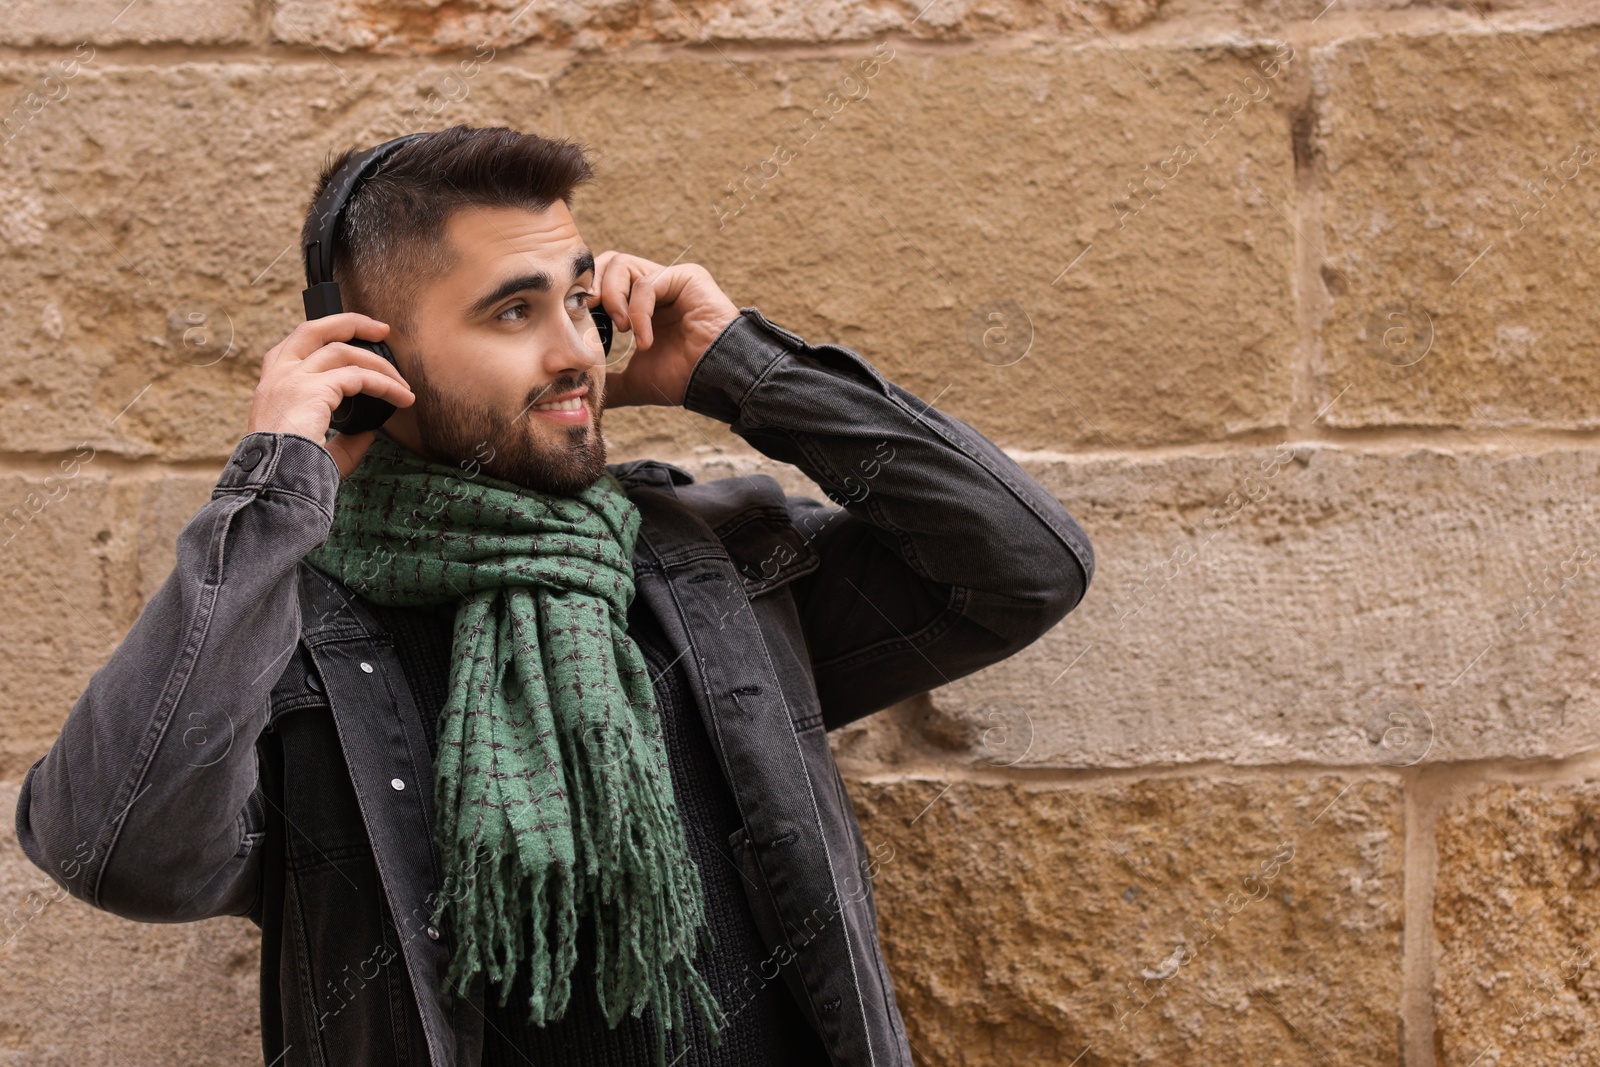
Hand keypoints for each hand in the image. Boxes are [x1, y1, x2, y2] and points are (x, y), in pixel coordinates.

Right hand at [246, 313, 414, 477]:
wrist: (273, 482)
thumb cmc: (289, 472)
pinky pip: (359, 377)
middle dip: (350, 323)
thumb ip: (343, 440)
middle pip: (313, 329)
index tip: (351, 339)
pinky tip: (402, 398)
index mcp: (271, 387)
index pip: (294, 346)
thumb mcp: (316, 450)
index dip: (324, 336)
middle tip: (382, 330)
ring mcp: (292, 379)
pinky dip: (385, 385)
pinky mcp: (312, 389)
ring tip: (404, 384)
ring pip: (343, 351)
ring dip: (380, 364)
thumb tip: (369, 433)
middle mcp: (277, 376)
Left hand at [593, 251, 738, 408]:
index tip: (576, 318)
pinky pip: (648, 282)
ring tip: (622, 330)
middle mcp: (656, 288)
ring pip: (623, 265)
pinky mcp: (686, 276)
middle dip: (594, 287)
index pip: (605, 280)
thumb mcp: (635, 380)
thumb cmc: (683, 379)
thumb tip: (585, 391)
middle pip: (610, 262)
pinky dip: (639, 312)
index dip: (587, 294)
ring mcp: (671, 279)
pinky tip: (645, 340)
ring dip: (614, 298)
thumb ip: (611, 381)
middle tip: (589, 313)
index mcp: (642, 306)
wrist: (714, 381)